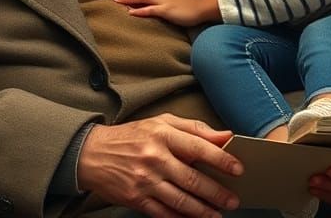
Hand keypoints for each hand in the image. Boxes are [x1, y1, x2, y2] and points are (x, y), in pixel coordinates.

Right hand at [76, 114, 242, 216]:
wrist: (91, 154)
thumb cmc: (131, 136)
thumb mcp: (161, 122)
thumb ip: (194, 128)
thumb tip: (225, 135)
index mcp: (162, 135)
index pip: (199, 147)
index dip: (222, 159)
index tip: (238, 169)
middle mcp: (154, 158)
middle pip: (193, 179)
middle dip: (217, 193)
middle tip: (233, 200)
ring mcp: (144, 181)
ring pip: (181, 200)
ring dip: (203, 211)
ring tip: (217, 214)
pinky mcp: (136, 199)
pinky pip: (164, 213)